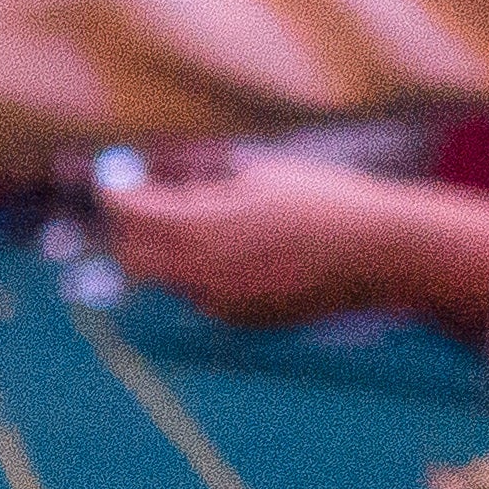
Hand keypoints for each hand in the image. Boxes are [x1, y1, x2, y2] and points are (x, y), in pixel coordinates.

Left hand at [101, 147, 488, 334]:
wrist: (380, 252)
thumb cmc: (324, 198)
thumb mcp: (256, 173)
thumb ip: (197, 176)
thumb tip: (153, 168)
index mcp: (201, 228)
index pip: (130, 213)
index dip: (113, 192)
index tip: (108, 177)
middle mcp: (199, 273)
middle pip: (132, 254)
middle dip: (129, 227)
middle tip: (139, 199)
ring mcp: (216, 303)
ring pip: (165, 275)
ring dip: (166, 248)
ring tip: (200, 215)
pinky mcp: (236, 320)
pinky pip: (198, 293)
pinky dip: (199, 270)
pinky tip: (240, 248)